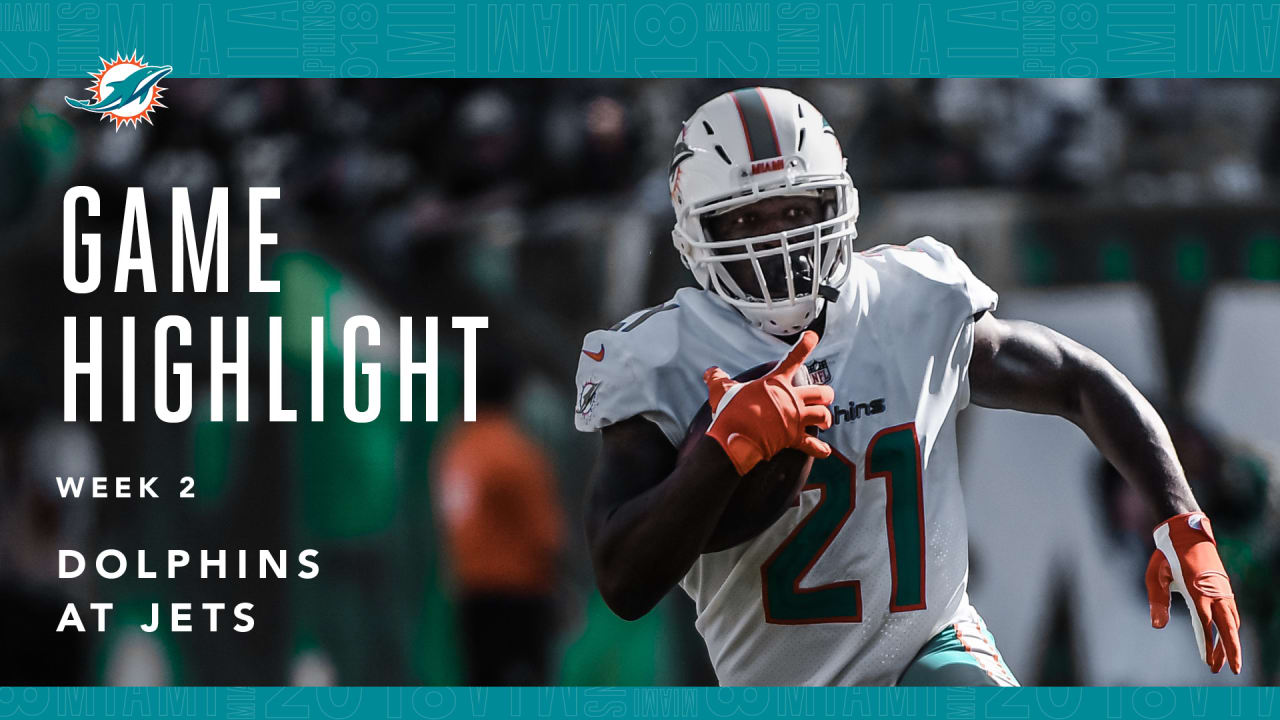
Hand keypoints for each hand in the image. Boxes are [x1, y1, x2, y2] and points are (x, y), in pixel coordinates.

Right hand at [702, 330, 834, 474]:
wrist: (735, 439)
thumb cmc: (731, 414)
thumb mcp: (720, 390)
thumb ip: (717, 378)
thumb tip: (710, 372)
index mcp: (775, 383)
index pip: (794, 358)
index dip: (805, 345)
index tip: (812, 337)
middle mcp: (790, 400)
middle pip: (820, 392)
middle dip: (825, 394)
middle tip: (824, 396)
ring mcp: (794, 419)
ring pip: (822, 415)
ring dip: (825, 418)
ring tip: (824, 420)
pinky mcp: (793, 438)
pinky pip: (812, 444)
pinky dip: (820, 448)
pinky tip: (824, 450)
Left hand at [1145, 512, 1242, 673]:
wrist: (1187, 532)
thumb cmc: (1167, 555)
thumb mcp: (1156, 575)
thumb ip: (1157, 601)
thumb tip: (1158, 626)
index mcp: (1197, 592)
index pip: (1206, 626)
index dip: (1208, 646)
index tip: (1208, 664)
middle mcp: (1214, 593)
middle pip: (1228, 629)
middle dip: (1230, 652)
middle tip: (1232, 672)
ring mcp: (1222, 590)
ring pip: (1232, 622)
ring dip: (1231, 642)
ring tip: (1226, 661)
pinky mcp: (1224, 587)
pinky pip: (1232, 612)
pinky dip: (1232, 627)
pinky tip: (1229, 637)